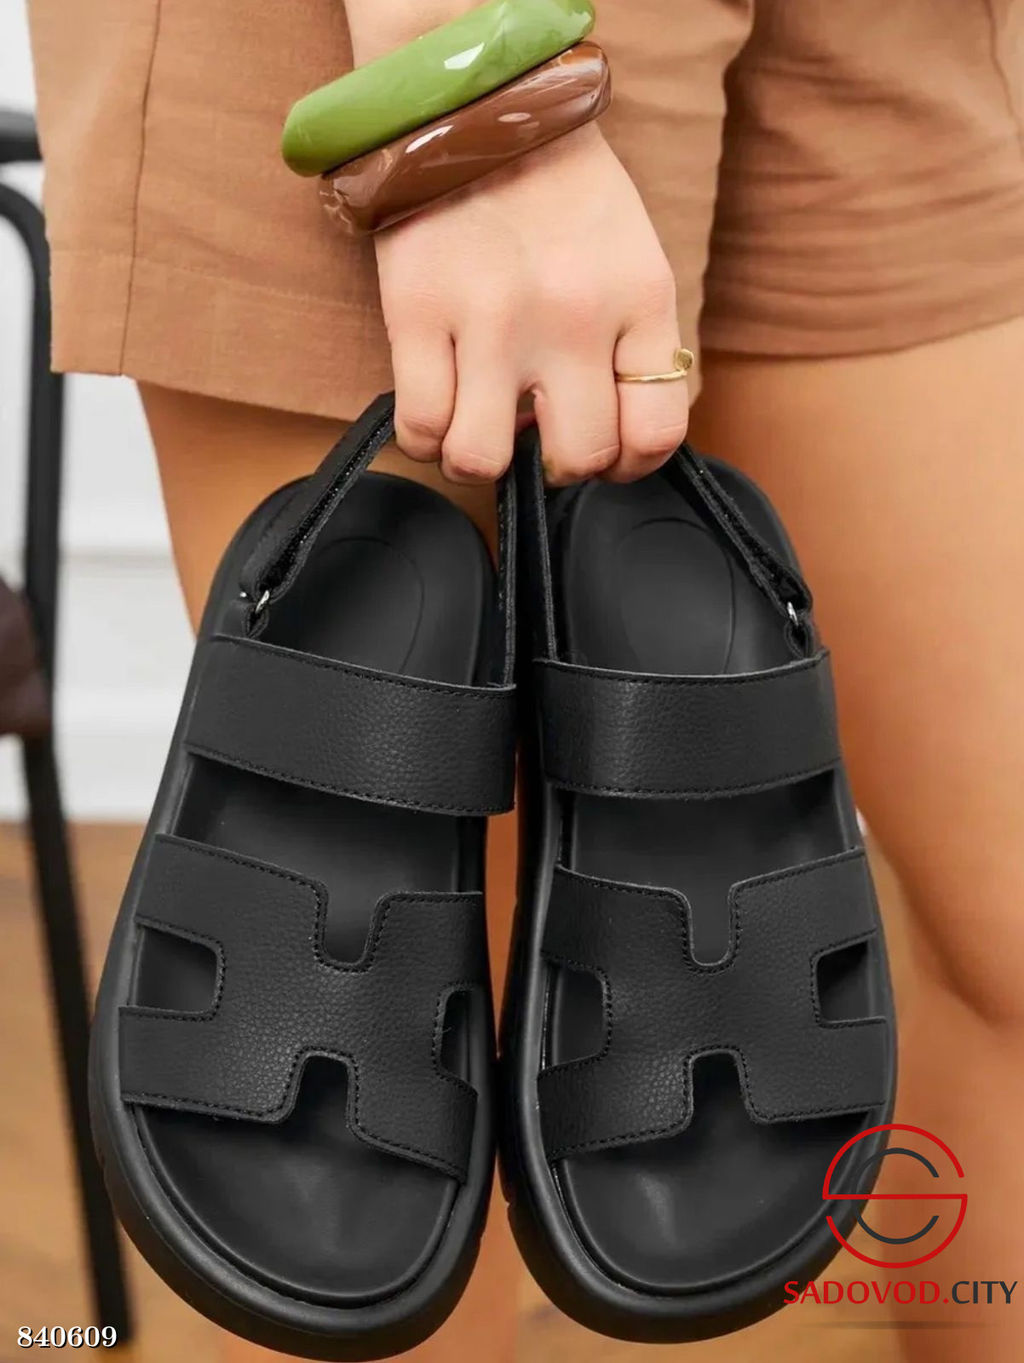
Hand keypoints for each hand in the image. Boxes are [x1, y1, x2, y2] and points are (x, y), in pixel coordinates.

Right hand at [374, 122, 688, 484]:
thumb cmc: (560, 187)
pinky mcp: (419, 313)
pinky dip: (426, 437)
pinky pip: (421, 427)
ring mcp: (492, 319)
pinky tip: (436, 411)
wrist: (479, 102)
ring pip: (484, 459)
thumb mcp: (631, 255)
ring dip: (480, 460)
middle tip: (537, 437)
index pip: (656, 432)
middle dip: (556, 466)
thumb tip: (608, 431)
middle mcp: (573, 317)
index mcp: (639, 298)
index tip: (605, 454)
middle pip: (576, 458)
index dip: (629, 465)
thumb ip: (635, 341)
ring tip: (477, 427)